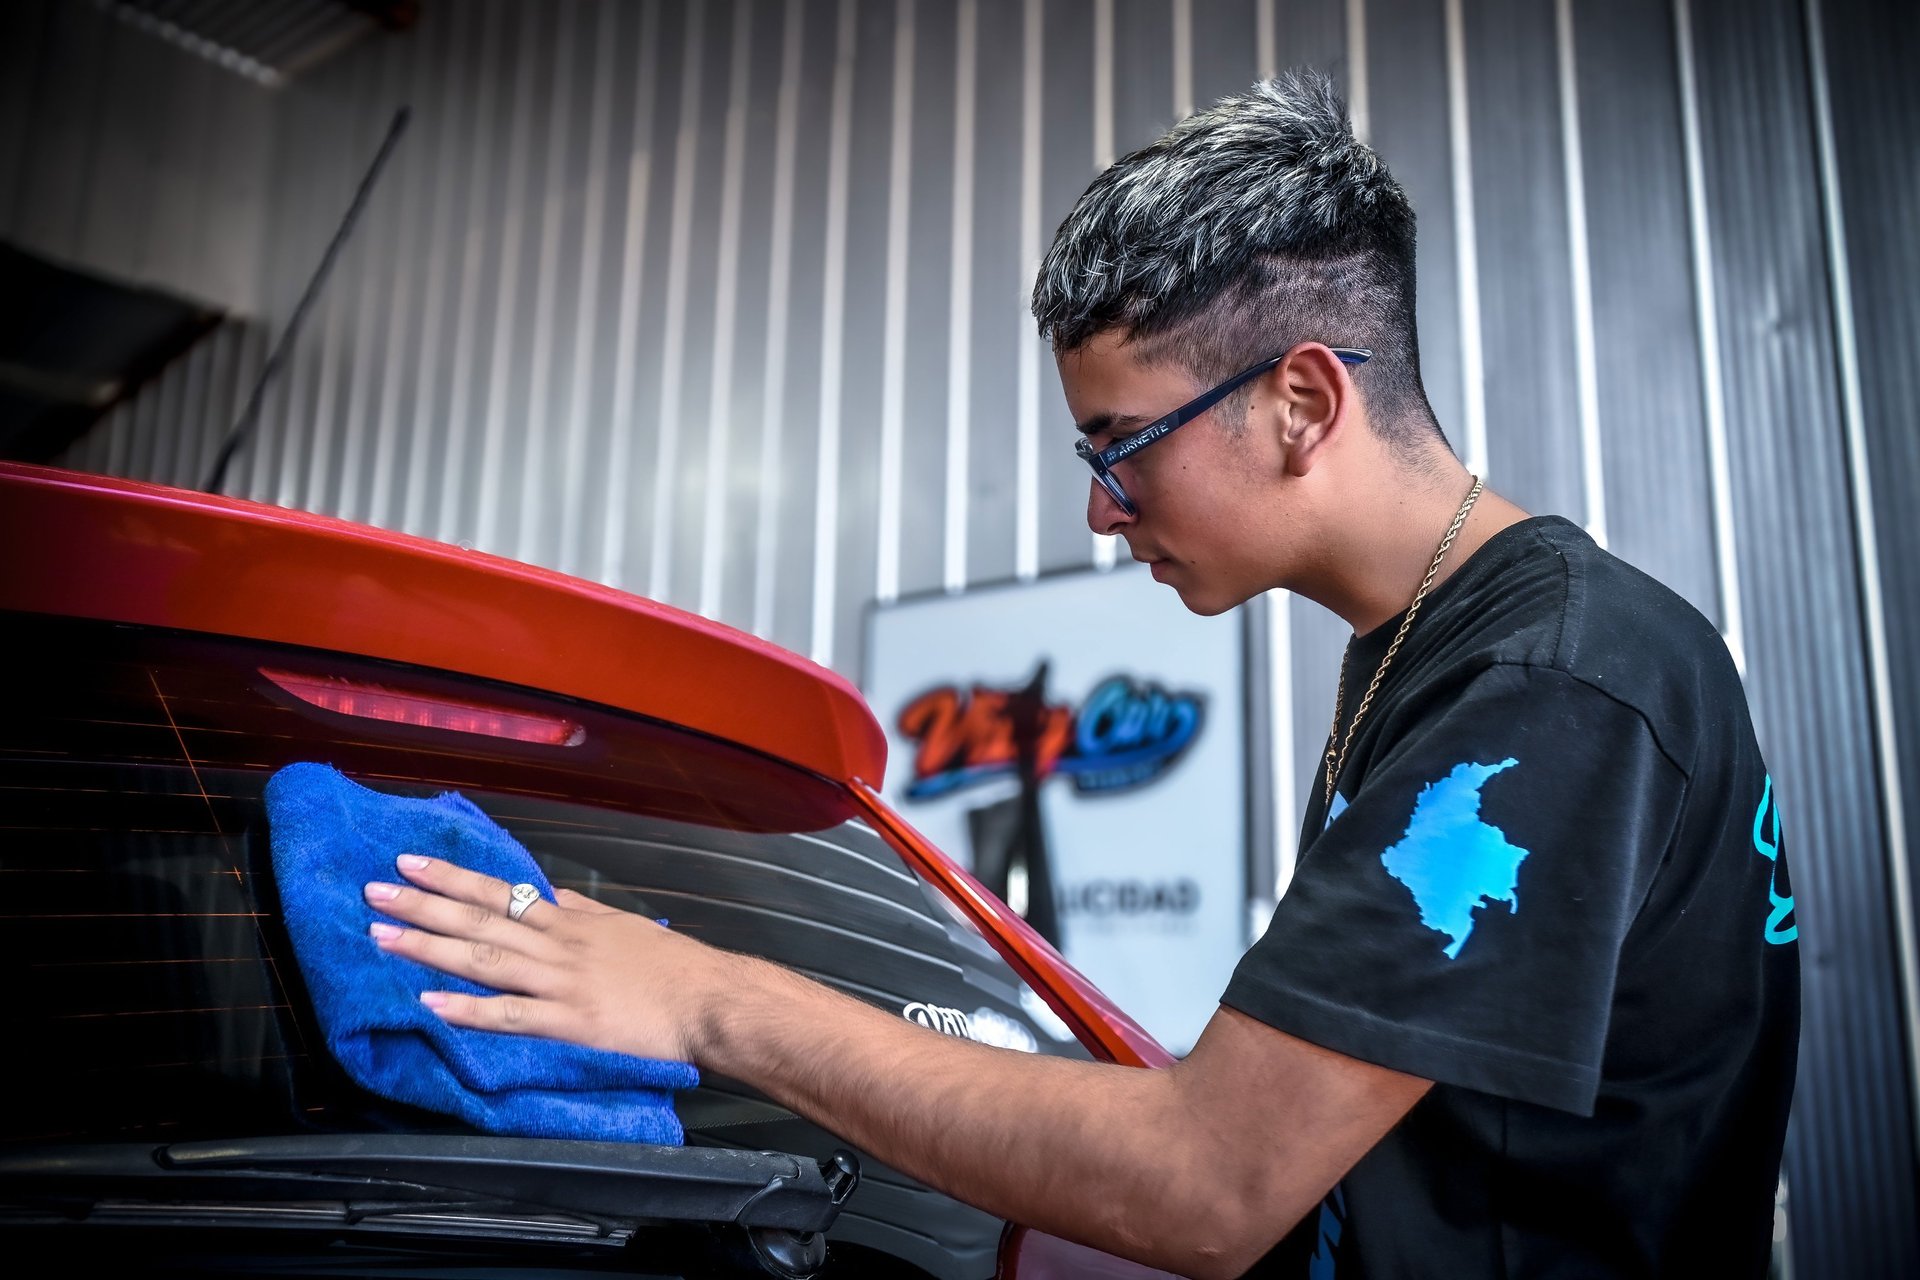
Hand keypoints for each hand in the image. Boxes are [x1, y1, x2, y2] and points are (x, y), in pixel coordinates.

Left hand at [363, 855, 724, 1062]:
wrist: (709, 1000)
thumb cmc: (673, 967)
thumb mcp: (624, 925)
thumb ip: (583, 911)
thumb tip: (553, 894)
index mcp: (569, 922)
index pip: (500, 893)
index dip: (452, 878)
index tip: (411, 863)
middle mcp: (557, 946)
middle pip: (480, 921)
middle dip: (424, 905)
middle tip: (374, 891)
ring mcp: (560, 983)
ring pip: (485, 960)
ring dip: (430, 947)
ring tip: (383, 936)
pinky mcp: (569, 1021)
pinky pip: (509, 1014)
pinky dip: (467, 1009)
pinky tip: (430, 1005)